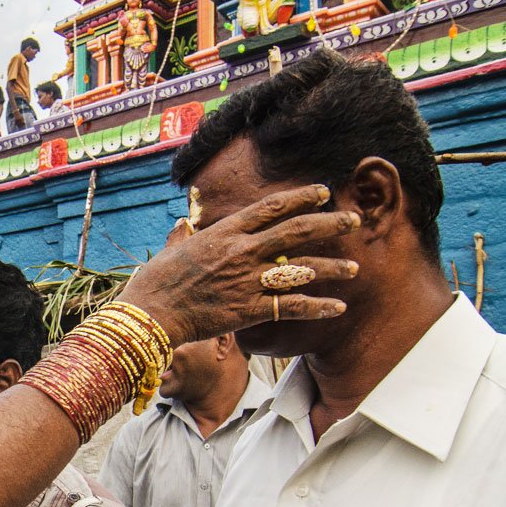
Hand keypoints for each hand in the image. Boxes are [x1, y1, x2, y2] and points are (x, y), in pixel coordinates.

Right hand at [121, 184, 358, 344]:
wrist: (151, 314)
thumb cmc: (155, 282)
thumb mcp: (170, 251)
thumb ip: (182, 236)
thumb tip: (182, 224)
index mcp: (224, 232)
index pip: (271, 207)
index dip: (300, 198)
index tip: (322, 192)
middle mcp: (242, 252)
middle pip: (296, 231)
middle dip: (329, 224)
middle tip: (353, 221)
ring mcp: (247, 280)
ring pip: (301, 269)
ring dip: (332, 267)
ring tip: (354, 268)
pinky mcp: (249, 310)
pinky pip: (291, 306)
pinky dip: (317, 307)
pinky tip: (337, 307)